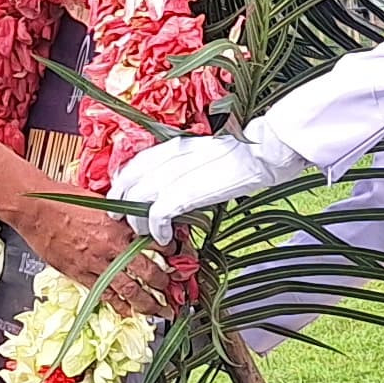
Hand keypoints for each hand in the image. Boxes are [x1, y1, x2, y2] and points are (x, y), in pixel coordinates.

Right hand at [6, 197, 176, 315]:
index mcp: (121, 226)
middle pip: (148, 272)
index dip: (171, 254)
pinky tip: (127, 312)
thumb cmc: (64, 199)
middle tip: (175, 295)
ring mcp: (97, 264)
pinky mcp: (80, 274)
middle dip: (164, 286)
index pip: (156, 243)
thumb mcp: (101, 201)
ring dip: (147, 303)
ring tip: (159, 312)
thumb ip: (120, 214)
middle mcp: (112, 248)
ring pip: (129, 290)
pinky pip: (104, 295)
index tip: (179, 261)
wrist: (36, 210)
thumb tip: (137, 218)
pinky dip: (118, 305)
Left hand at [114, 133, 308, 242]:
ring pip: (137, 199)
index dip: (124, 181)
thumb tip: (178, 184)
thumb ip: (186, 166)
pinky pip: (157, 214)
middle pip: (129, 180)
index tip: (123, 195)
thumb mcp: (206, 155)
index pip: (136, 162)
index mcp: (174, 144)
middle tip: (121, 218)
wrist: (262, 153)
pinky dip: (156, 229)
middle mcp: (169, 155)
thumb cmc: (244, 154)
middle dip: (121, 202)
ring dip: (137, 220)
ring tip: (143, 234)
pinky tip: (163, 238)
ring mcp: (175, 173)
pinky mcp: (184, 192)